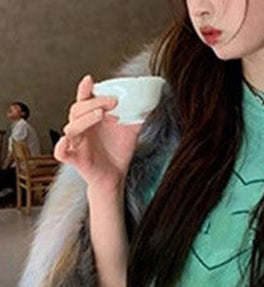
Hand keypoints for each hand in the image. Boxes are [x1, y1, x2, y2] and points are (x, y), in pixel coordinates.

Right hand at [53, 74, 142, 191]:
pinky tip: (65, 141)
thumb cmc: (118, 152)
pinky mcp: (75, 158)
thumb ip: (136, 116)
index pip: (85, 100)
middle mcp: (81, 128)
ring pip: (71, 127)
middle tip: (112, 101)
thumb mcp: (130, 131)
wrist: (116, 176)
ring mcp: (76, 143)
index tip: (91, 80)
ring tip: (99, 114)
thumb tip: (149, 102)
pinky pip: (61, 152)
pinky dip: (60, 146)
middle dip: (94, 103)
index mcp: (91, 118)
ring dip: (83, 119)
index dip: (85, 89)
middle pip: (78, 110)